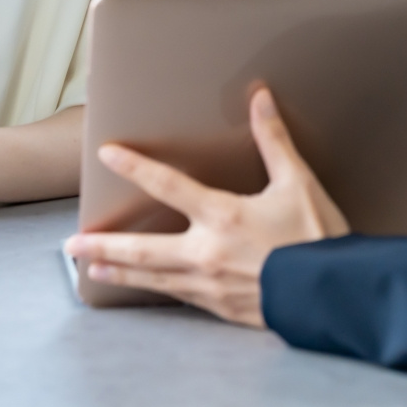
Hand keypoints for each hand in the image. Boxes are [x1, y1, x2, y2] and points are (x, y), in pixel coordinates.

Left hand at [64, 88, 347, 326]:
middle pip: (142, 248)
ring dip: (120, 272)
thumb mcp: (298, 183)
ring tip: (92, 269)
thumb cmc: (318, 239)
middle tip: (72, 244)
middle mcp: (207, 252)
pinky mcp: (220, 307)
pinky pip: (178, 296)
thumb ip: (274, 140)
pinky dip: (155, 289)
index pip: (168, 185)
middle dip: (103, 245)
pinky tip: (147, 288)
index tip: (107, 154)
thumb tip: (260, 99)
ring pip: (152, 278)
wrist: (334, 295)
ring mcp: (210, 284)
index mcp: (223, 216)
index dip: (135, 166)